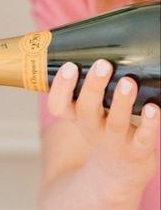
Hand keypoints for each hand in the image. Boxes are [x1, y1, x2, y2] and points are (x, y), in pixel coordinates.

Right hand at [48, 59, 159, 191]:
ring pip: (115, 122)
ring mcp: (115, 141)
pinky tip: (153, 108)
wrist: (119, 171)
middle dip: (92, 87)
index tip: (69, 66)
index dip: (60, 88)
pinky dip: (149, 123)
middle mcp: (93, 129)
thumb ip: (92, 86)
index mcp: (77, 118)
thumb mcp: (91, 112)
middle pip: (86, 110)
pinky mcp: (137, 149)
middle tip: (102, 64)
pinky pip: (143, 137)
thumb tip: (101, 39)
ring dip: (121, 102)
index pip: (58, 106)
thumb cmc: (106, 128)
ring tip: (127, 82)